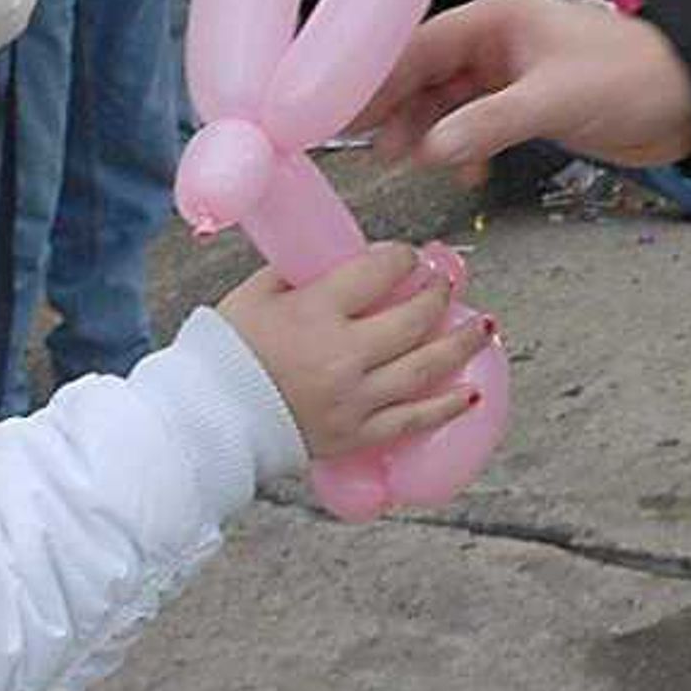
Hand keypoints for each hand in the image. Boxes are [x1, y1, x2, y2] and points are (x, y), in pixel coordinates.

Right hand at [220, 243, 491, 460]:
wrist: (208, 421)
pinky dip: (448, 406)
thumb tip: (335, 260)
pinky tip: (471, 392)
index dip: (403, 257)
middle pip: (414, 317)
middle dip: (439, 294)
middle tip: (446, 284)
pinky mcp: (357, 434)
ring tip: (481, 328)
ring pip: (426, 367)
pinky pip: (414, 420)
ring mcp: (355, 398)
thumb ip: (299, 273)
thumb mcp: (254, 295)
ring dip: (461, 344)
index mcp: (316, 312)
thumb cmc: (224, 356)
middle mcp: (343, 354)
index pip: (380, 270)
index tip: (408, 256)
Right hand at [359, 0, 690, 174]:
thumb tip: (430, 148)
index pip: (418, 44)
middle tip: (368, 147)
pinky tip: (465, 170)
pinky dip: (463, 143)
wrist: (690, 100)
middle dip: (397, 108)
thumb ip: (488, 124)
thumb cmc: (632, 80)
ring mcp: (509, 68)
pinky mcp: (524, 99)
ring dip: (428, 130)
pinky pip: (474, 119)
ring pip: (446, 98)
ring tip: (409, 163)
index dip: (376, 77)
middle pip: (424, 71)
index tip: (340, 108)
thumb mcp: (553, 102)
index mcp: (498, 16)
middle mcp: (496, 36)